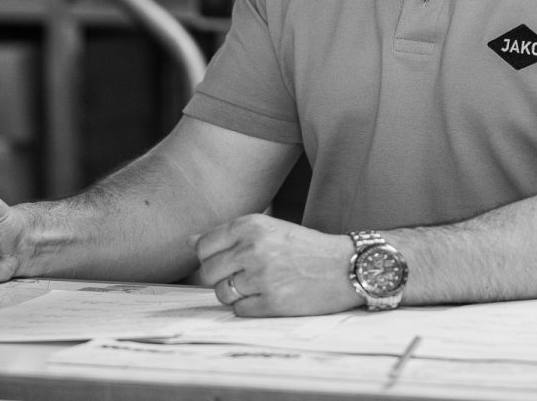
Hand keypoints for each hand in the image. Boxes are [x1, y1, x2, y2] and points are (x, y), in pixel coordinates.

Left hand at [191, 213, 361, 316]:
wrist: (347, 267)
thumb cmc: (306, 248)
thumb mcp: (268, 230)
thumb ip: (228, 235)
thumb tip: (188, 241)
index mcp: (251, 225)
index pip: (203, 246)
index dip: (212, 257)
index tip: (228, 260)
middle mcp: (253, 248)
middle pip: (208, 272)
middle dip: (222, 277)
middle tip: (246, 275)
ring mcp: (261, 276)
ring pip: (221, 293)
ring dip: (235, 294)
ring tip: (259, 286)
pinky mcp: (272, 302)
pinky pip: (239, 311)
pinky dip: (250, 308)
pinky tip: (269, 297)